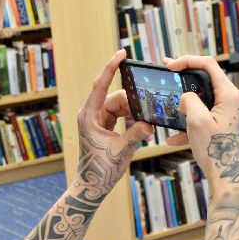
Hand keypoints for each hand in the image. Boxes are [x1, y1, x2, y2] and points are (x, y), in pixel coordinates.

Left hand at [77, 49, 153, 195]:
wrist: (91, 187)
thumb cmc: (100, 170)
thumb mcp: (120, 151)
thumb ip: (135, 134)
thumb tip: (149, 124)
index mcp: (89, 115)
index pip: (100, 84)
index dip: (111, 67)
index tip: (122, 53)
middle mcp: (91, 114)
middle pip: (116, 97)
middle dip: (134, 103)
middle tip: (149, 112)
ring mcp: (97, 120)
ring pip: (121, 106)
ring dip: (135, 114)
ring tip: (146, 128)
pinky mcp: (103, 127)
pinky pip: (121, 115)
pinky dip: (132, 120)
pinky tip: (142, 130)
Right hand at [163, 55, 238, 186]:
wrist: (229, 179)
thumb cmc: (216, 150)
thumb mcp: (197, 121)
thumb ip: (189, 100)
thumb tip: (187, 97)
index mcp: (231, 95)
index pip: (209, 65)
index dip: (188, 61)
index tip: (170, 66)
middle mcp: (235, 100)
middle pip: (207, 80)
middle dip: (185, 79)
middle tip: (168, 73)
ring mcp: (232, 112)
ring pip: (205, 100)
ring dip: (187, 105)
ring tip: (169, 106)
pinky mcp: (228, 124)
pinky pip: (208, 116)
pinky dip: (192, 123)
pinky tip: (174, 138)